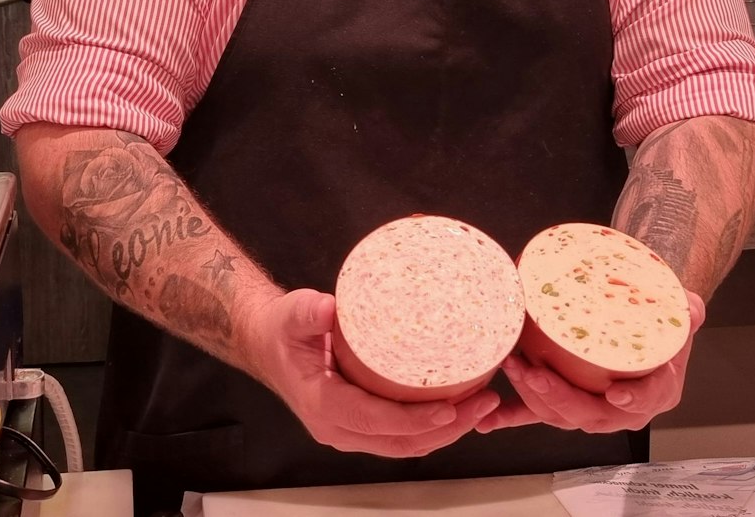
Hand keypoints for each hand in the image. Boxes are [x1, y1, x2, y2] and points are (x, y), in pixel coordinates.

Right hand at [242, 288, 500, 457]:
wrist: (268, 344)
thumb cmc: (282, 331)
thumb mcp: (292, 314)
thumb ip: (309, 312)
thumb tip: (330, 309)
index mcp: (323, 405)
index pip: (377, 421)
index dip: (416, 419)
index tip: (451, 407)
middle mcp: (338, 427)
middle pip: (402, 442)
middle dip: (448, 428)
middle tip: (485, 401)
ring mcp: (350, 431)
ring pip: (406, 445)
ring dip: (447, 431)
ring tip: (482, 404)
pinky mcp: (361, 426)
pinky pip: (401, 437)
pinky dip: (432, 428)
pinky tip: (458, 407)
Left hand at [475, 291, 706, 433]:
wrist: (641, 323)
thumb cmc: (659, 320)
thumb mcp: (680, 311)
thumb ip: (688, 311)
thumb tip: (692, 310)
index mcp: (657, 391)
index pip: (647, 400)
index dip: (633, 398)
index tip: (617, 392)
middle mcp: (624, 408)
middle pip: (593, 414)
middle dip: (562, 397)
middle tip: (537, 371)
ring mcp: (592, 408)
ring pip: (561, 415)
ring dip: (533, 397)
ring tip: (514, 368)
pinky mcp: (564, 403)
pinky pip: (538, 415)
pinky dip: (513, 417)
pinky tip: (489, 420)